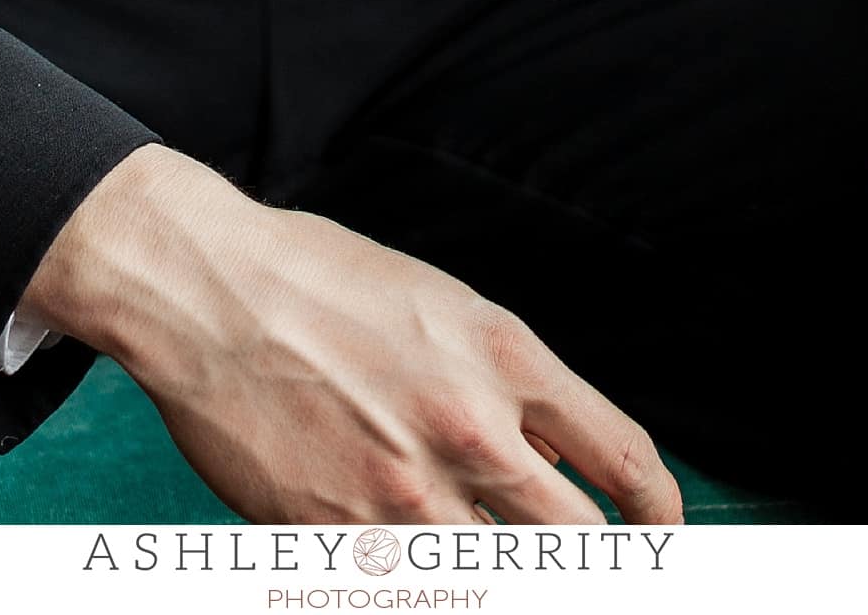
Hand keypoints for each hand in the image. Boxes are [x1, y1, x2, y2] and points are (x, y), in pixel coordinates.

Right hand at [25, 141, 683, 525]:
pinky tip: (419, 562)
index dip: (658, 512)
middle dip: (597, 570)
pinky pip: (413, 589)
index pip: (622, 457)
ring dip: (502, 577)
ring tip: (486, 559)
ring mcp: (406, 496)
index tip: (660, 534)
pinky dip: (427, 581)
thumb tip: (554, 455)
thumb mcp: (436, 306)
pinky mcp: (341, 542)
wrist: (206, 291)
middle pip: (579, 544)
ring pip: (500, 581)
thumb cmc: (315, 283)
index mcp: (502, 356)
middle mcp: (470, 429)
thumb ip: (503, 382)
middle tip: (594, 574)